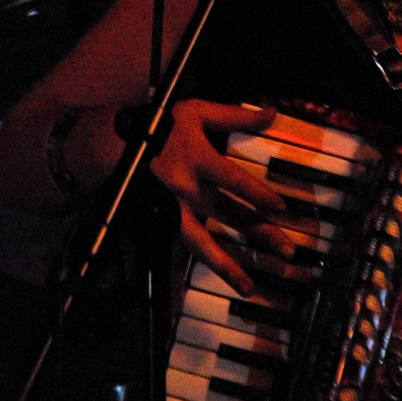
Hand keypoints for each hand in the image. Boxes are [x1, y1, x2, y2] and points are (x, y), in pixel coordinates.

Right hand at [150, 100, 293, 294]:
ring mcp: (172, 210)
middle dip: (260, 234)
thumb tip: (270, 114)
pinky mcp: (161, 224)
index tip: (281, 208)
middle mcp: (186, 189)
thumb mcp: (196, 112)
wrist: (115, 146)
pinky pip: (187, 247)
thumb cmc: (160, 126)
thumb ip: (235, 116)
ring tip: (249, 287)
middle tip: (286, 251)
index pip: (232, 180)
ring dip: (227, 267)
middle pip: (227, 215)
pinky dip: (206, 264)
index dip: (257, 194)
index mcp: (197, 159)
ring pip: (201, 244)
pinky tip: (224, 279)